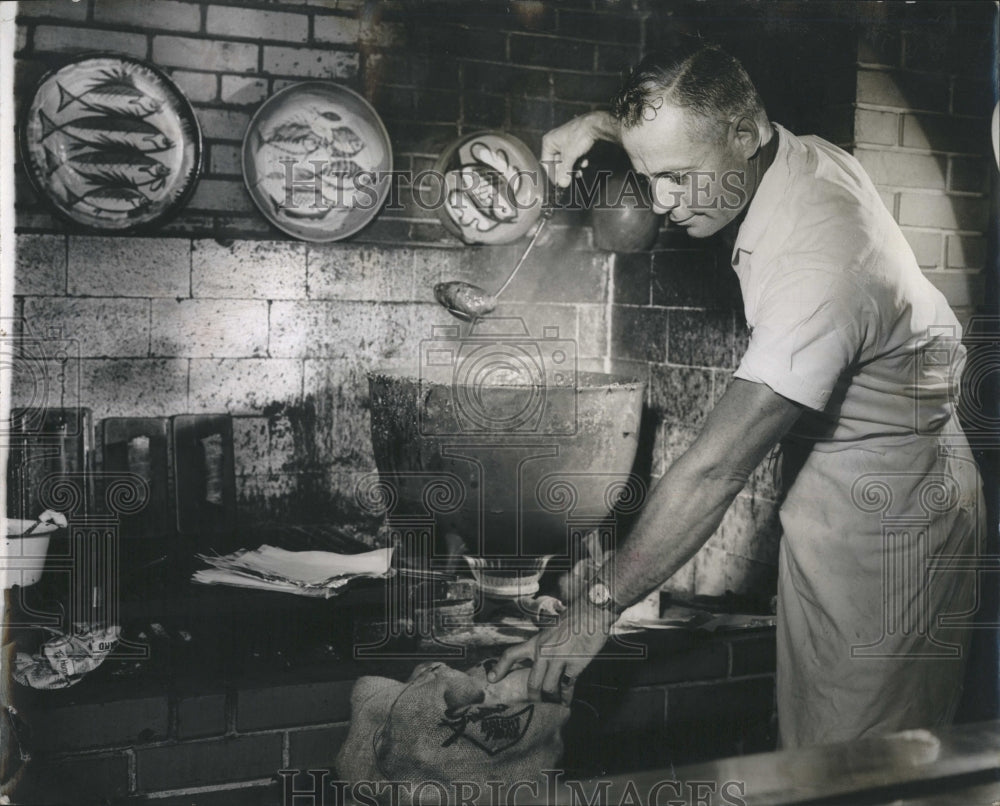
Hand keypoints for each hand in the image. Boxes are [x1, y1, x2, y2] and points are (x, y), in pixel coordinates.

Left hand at [488, 603, 611, 703]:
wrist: (592, 611)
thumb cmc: (575, 617)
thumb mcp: (553, 629)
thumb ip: (546, 645)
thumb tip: (542, 662)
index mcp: (536, 641)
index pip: (512, 654)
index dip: (499, 668)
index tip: (491, 679)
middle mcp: (543, 651)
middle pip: (532, 683)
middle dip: (534, 697)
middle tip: (538, 704)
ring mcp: (559, 659)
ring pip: (548, 688)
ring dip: (552, 699)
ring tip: (555, 704)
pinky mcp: (575, 665)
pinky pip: (568, 687)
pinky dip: (567, 697)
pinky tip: (567, 702)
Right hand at [540, 111, 617, 187]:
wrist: (595, 124)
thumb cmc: (579, 135)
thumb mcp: (570, 156)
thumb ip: (565, 171)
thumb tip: (562, 184)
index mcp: (549, 142)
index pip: (546, 163)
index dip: (552, 174)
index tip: (558, 184)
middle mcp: (555, 141)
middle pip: (557, 163)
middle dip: (565, 171)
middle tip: (569, 181)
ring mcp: (565, 142)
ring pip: (567, 161)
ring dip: (573, 168)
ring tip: (579, 173)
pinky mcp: (575, 143)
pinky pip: (573, 157)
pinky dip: (578, 161)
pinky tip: (584, 162)